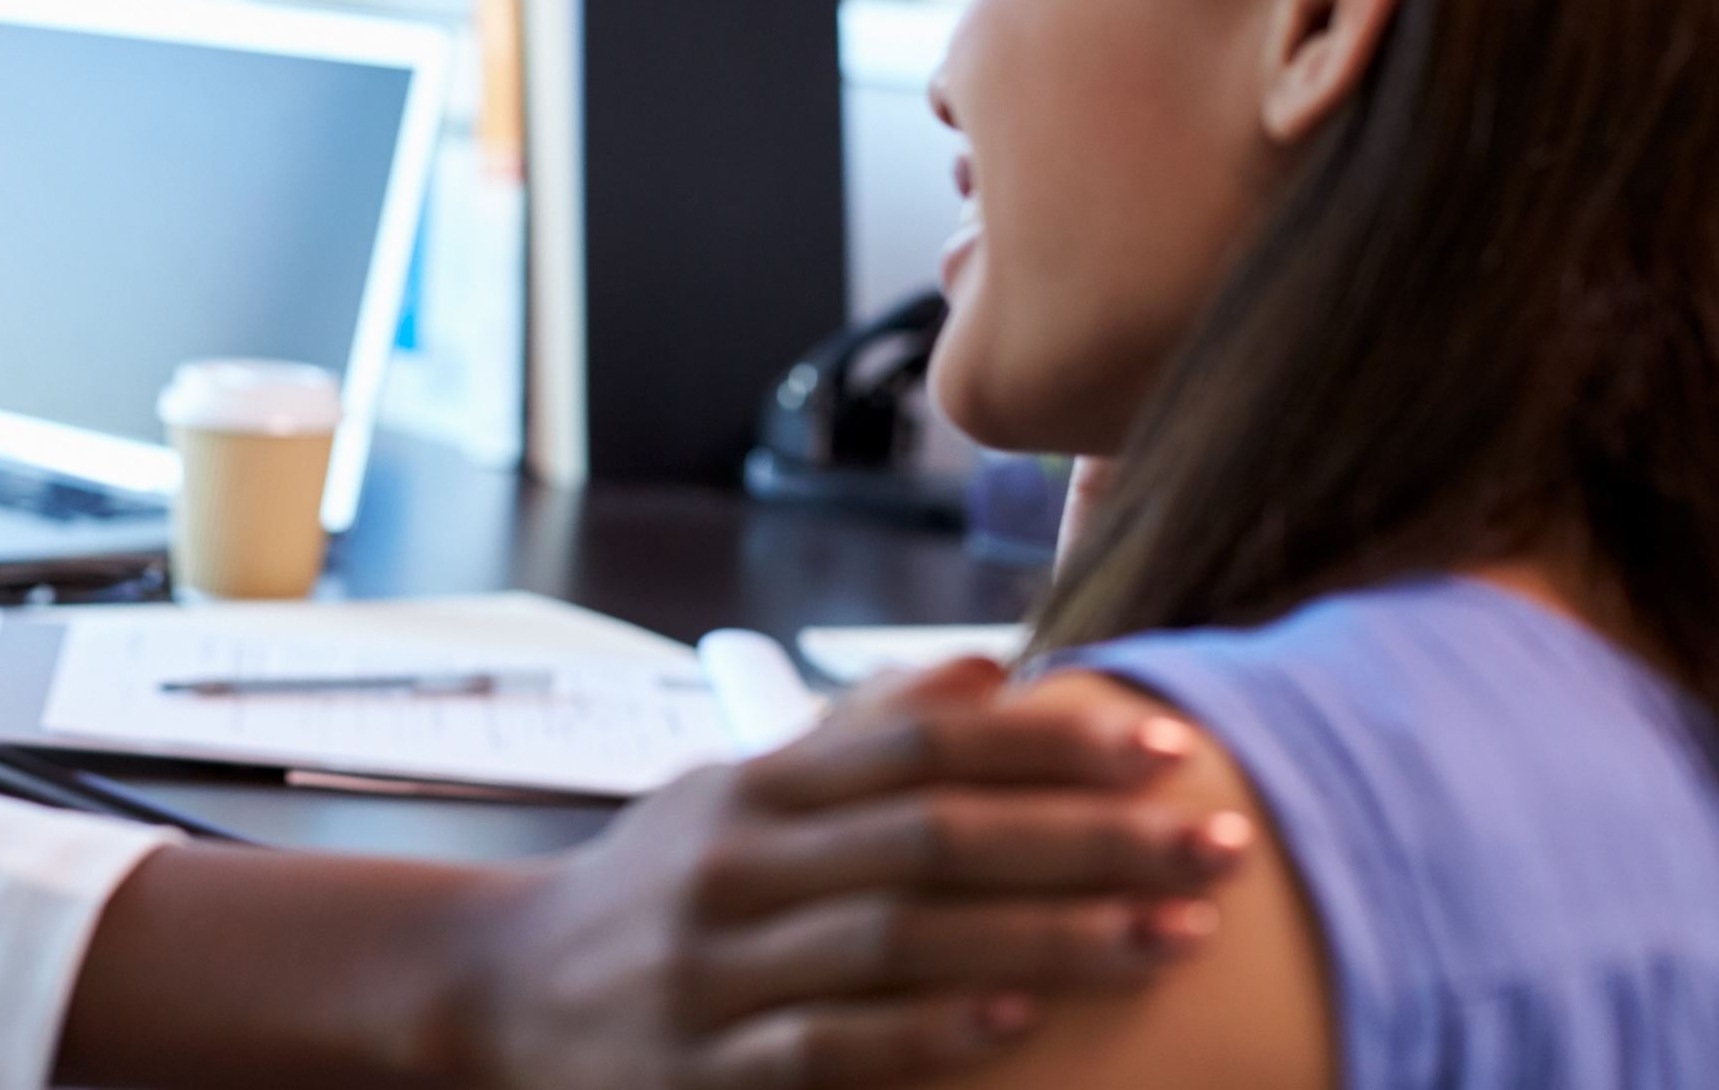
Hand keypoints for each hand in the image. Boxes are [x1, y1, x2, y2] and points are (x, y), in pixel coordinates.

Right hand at [457, 658, 1250, 1087]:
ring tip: (1170, 936)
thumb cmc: (653, 890)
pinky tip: (1024, 1021)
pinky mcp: (714, 1068)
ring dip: (1050, 933)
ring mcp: (722, 968)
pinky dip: (933, 1033)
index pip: (917, 741)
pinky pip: (834, 1047)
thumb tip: (992, 669)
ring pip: (902, 940)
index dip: (1047, 742)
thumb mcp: (735, 791)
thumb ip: (858, 735)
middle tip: (1216, 840)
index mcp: (755, 785)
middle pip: (933, 834)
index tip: (1165, 746)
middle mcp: (739, 863)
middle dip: (1089, 837)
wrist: (502, 996)